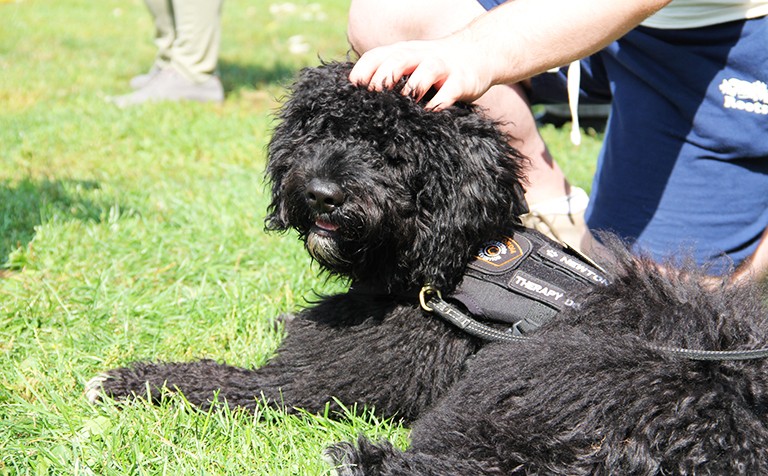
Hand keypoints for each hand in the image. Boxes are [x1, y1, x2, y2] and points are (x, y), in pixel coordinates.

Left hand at [349, 34, 493, 110]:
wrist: (477, 54)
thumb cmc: (434, 67)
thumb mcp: (410, 64)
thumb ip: (388, 76)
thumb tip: (358, 99)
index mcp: (403, 52)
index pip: (377, 56)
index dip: (363, 70)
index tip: (354, 89)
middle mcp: (421, 55)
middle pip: (399, 59)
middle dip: (384, 77)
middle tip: (374, 97)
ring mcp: (443, 66)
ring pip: (426, 72)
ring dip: (412, 88)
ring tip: (403, 105)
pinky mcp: (461, 80)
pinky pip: (449, 92)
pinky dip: (438, 103)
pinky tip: (429, 113)